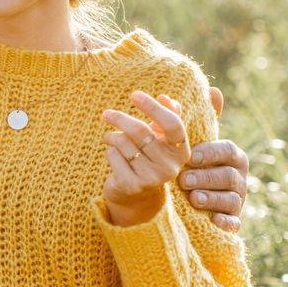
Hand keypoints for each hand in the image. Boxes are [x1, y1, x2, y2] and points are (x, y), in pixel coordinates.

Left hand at [102, 91, 190, 227]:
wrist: (135, 191)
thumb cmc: (149, 155)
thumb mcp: (161, 135)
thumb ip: (168, 114)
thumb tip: (166, 98)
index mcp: (181, 150)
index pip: (172, 124)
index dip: (154, 108)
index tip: (134, 95)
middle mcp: (170, 166)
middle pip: (140, 131)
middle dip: (120, 119)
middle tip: (106, 114)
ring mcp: (151, 178)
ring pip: (123, 142)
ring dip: (112, 137)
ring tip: (111, 139)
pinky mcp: (131, 185)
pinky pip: (113, 155)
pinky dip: (109, 150)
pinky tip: (113, 156)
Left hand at [183, 87, 249, 233]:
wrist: (193, 198)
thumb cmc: (196, 164)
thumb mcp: (197, 143)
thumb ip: (201, 121)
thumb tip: (212, 89)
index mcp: (232, 155)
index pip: (227, 150)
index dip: (210, 153)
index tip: (191, 156)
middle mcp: (239, 177)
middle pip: (228, 176)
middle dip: (206, 177)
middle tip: (184, 179)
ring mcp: (238, 200)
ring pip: (231, 199)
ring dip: (212, 198)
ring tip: (193, 198)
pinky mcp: (233, 220)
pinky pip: (234, 223)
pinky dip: (226, 223)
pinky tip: (214, 221)